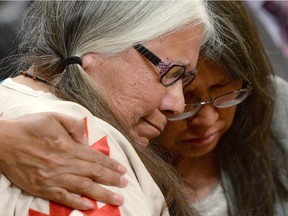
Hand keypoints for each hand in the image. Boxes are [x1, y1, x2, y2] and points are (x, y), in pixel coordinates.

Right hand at [0, 112, 126, 209]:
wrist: (4, 142)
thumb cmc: (30, 127)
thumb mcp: (54, 117)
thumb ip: (75, 126)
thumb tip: (87, 141)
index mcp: (68, 146)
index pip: (95, 157)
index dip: (111, 165)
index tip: (123, 170)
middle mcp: (63, 163)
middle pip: (93, 173)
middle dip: (112, 180)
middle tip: (126, 186)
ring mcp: (53, 177)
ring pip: (83, 187)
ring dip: (102, 194)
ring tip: (117, 199)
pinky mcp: (42, 187)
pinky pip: (63, 197)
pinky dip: (77, 203)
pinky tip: (90, 207)